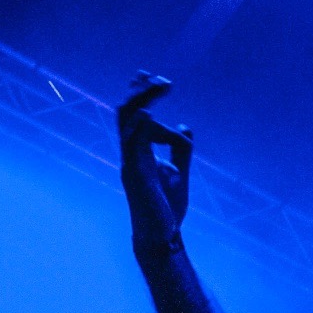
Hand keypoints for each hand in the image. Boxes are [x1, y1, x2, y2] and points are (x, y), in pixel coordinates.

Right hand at [118, 72, 192, 251]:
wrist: (161, 236)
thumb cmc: (167, 208)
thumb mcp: (180, 173)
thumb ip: (181, 151)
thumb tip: (185, 125)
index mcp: (139, 151)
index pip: (135, 114)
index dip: (141, 93)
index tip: (154, 75)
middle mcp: (131, 153)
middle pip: (127, 112)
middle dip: (142, 91)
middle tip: (161, 78)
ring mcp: (131, 163)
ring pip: (128, 123)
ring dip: (144, 101)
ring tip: (159, 85)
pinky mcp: (136, 176)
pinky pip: (132, 147)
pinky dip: (140, 128)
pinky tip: (149, 114)